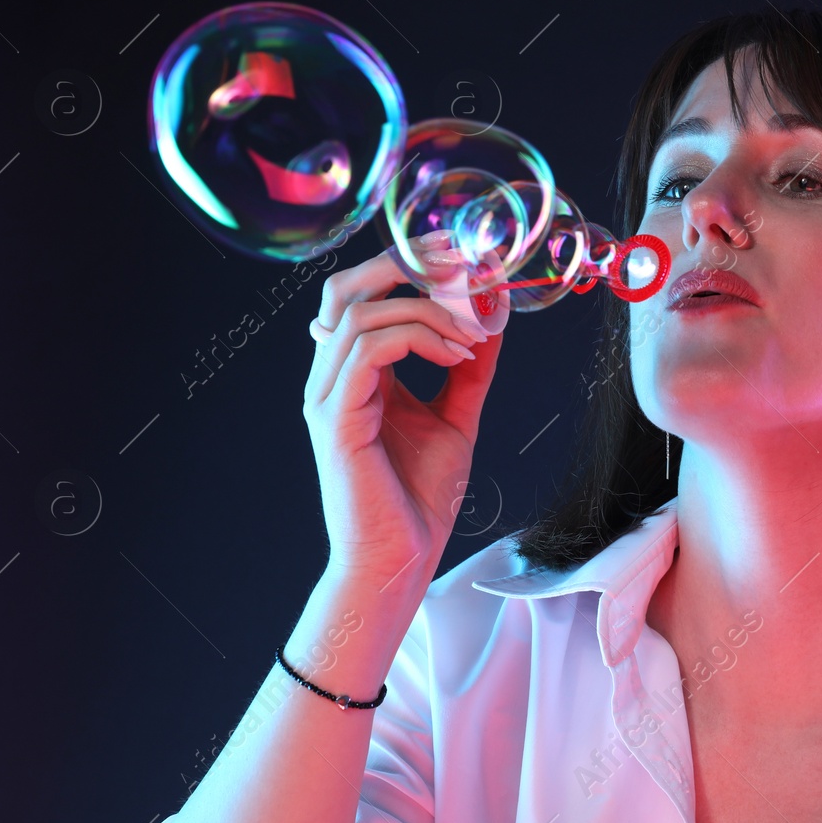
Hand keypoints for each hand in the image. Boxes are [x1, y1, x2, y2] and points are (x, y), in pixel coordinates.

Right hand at [302, 233, 505, 587]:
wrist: (401, 560)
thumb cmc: (419, 497)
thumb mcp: (456, 416)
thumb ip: (468, 368)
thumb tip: (493, 318)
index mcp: (354, 374)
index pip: (362, 296)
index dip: (406, 267)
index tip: (463, 262)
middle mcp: (332, 378)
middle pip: (344, 290)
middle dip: (402, 264)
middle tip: (460, 268)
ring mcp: (328, 397)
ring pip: (361, 314)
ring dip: (428, 312)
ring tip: (472, 338)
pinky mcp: (335, 420)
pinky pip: (367, 350)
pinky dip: (418, 338)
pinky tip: (456, 357)